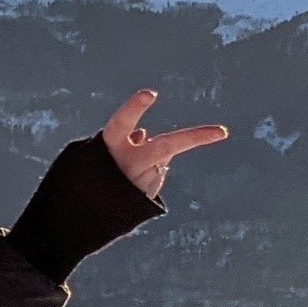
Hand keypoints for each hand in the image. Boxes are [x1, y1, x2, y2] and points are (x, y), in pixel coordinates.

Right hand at [101, 89, 230, 196]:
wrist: (85, 213)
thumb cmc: (92, 172)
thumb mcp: (103, 151)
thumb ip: (124, 138)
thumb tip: (144, 133)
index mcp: (110, 146)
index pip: (122, 122)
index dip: (135, 107)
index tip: (150, 93)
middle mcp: (128, 163)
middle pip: (166, 146)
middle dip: (195, 137)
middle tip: (222, 132)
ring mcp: (140, 181)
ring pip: (158, 160)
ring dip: (148, 162)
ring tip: (125, 176)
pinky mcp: (147, 196)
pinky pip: (154, 175)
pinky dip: (146, 175)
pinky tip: (130, 186)